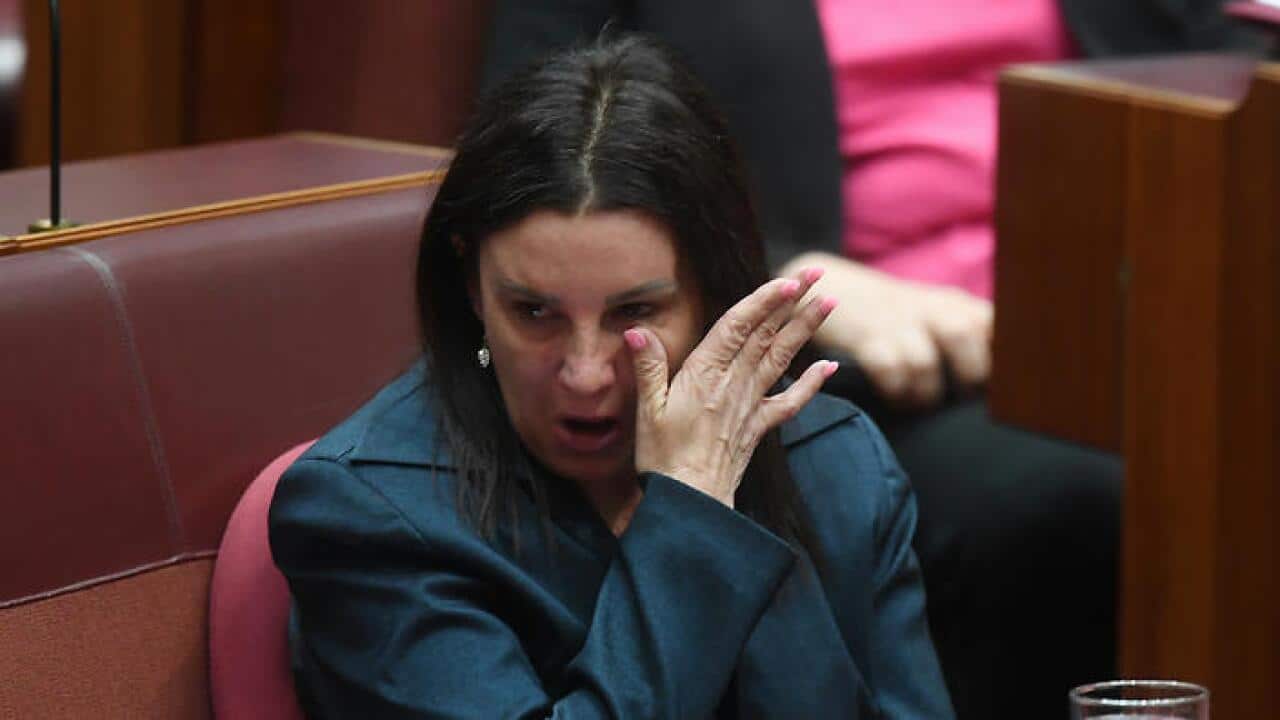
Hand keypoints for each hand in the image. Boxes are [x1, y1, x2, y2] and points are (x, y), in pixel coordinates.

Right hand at [623, 269, 837, 507]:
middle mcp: (733, 384)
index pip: (738, 327)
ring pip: (782, 359)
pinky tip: (830, 367)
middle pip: (767, 335)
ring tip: (828, 303)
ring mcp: (750, 405)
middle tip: (816, 274)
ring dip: (805, 330)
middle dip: (793, 303)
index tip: (788, 281)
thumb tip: (637, 331)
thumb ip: (647, 367)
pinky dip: (812, 384)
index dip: (763, 302)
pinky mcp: (758, 426)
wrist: (692, 501)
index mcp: (704, 374)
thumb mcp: (647, 410)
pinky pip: (790, 402)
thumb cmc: (663, 457)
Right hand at [784, 253, 992, 408]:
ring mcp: (896, 320)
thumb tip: (1012, 383)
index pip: (997, 324)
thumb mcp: (939, 315)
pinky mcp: (865, 336)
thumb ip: (974, 338)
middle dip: (968, 376)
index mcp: (958, 304)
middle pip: (963, 335)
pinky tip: (897, 396)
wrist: (835, 286)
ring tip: (922, 402)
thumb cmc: (898, 315)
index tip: (1008, 385)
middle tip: (962, 396)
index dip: (1007, 356)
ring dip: (926, 393)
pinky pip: (888, 369)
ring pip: (924, 361)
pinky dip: (896, 391)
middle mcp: (931, 307)